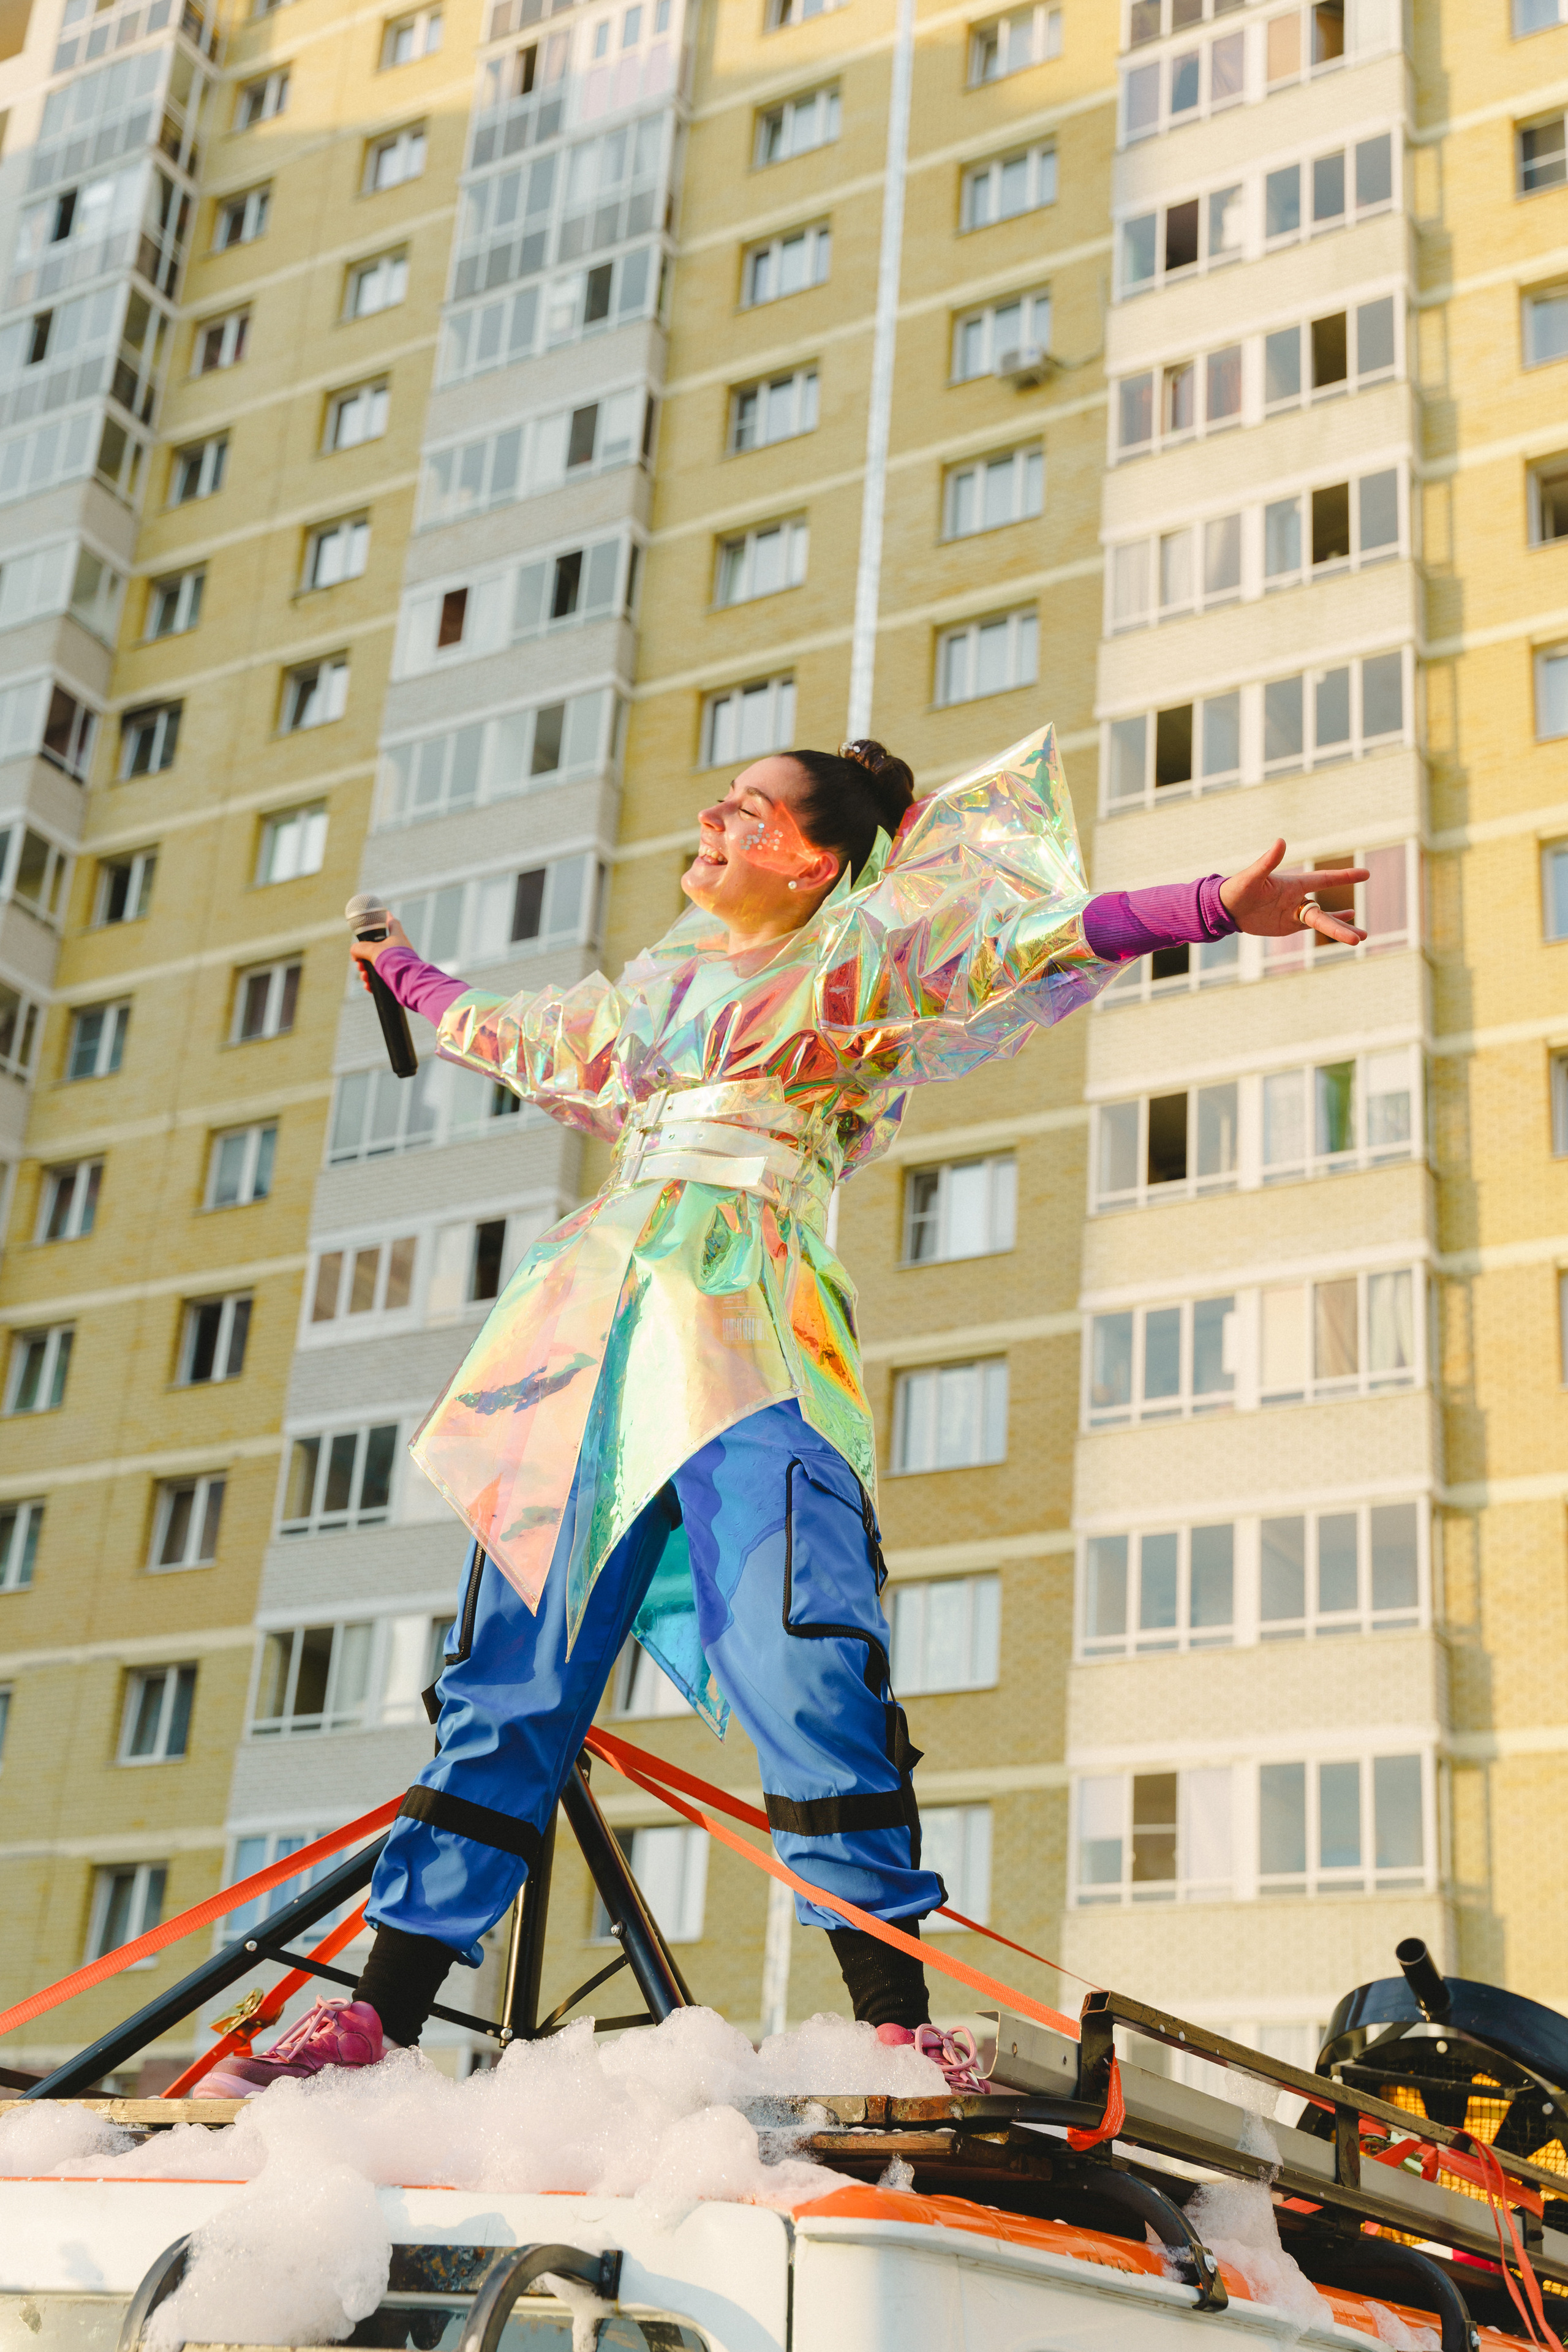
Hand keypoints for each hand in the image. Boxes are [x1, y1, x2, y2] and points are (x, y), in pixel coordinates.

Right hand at [350, 914, 410, 992]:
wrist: (409, 982)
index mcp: (398, 937)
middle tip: (359, 962)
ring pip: (379, 964)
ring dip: (367, 970)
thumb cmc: (394, 962)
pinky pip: (383, 978)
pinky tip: (368, 985)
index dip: (386, 918)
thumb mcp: (373, 951)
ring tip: (364, 976)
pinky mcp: (399, 977)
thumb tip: (354, 950)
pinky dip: (374, 982)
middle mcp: (400, 949)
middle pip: (379, 947)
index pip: (392, 923)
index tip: (383, 914)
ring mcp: (400, 963)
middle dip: (366, 956)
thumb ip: (361, 948)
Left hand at [1219, 841, 1368, 944]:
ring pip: (1322, 922)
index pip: (1325, 880)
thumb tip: (1280, 841)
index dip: (1344, 877)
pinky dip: (1329, 927)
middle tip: (1364, 935)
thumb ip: (1267, 861)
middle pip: (1325, 913)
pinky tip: (1347, 928)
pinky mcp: (1287, 925)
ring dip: (1340, 929)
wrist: (1225, 907)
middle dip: (1342, 923)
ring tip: (1362, 938)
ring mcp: (1294, 912)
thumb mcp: (1252, 876)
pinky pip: (1311, 927)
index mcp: (1294, 884)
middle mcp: (1298, 898)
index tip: (1365, 874)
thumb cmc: (1237, 888)